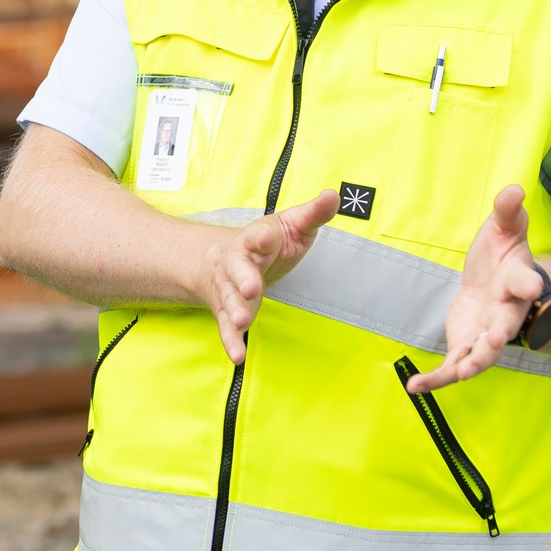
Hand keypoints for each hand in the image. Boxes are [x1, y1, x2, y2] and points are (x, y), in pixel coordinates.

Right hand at [196, 189, 337, 364]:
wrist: (216, 260)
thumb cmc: (264, 243)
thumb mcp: (290, 224)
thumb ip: (313, 213)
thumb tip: (334, 195)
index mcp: (255, 240)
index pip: (258, 236)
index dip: (263, 237)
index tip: (268, 236)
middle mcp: (237, 263)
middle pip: (238, 269)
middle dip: (243, 278)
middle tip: (250, 288)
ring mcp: (229, 288)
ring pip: (229, 298)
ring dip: (234, 310)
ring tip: (242, 321)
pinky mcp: (227, 311)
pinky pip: (226, 327)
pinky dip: (231, 341)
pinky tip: (238, 355)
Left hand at [406, 185, 549, 393]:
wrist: (495, 283)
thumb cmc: (502, 255)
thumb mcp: (505, 230)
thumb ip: (508, 213)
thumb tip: (514, 189)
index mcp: (516, 282)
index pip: (525, 283)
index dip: (528, 283)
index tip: (532, 283)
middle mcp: (505, 313)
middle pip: (507, 326)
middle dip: (501, 334)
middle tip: (497, 340)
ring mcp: (487, 334)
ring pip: (483, 354)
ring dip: (473, 364)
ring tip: (459, 374)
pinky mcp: (466, 345)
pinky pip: (451, 366)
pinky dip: (436, 379)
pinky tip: (415, 387)